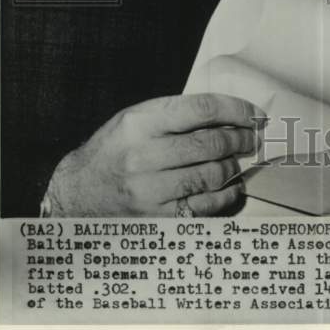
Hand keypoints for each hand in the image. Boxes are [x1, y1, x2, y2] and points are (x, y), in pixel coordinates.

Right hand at [44, 93, 265, 216]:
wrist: (75, 195)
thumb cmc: (112, 151)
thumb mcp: (134, 120)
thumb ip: (175, 115)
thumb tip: (228, 115)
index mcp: (140, 123)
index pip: (201, 109)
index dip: (236, 109)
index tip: (254, 113)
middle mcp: (143, 156)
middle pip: (211, 144)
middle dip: (241, 139)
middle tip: (252, 138)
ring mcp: (149, 192)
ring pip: (211, 176)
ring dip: (234, 167)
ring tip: (240, 160)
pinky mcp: (155, 220)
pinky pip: (203, 207)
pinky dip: (225, 196)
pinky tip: (231, 187)